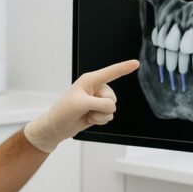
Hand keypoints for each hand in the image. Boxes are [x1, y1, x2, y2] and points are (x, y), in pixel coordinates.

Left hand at [24, 60, 139, 152]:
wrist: (56, 128)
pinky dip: (100, 120)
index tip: (136, 63)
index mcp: (90, 80)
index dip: (124, 67)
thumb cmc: (63, 112)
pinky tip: (88, 119)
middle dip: (102, 106)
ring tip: (86, 114)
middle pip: (113, 97)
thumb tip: (111, 108)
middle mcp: (95, 88)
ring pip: (112, 109)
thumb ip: (100, 103)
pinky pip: (109, 116)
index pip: (111, 72)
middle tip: (87, 108)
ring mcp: (97, 100)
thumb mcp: (81, 104)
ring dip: (100, 115)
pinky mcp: (98, 111)